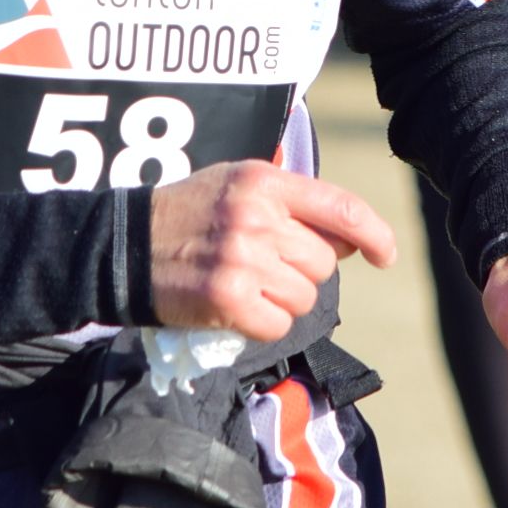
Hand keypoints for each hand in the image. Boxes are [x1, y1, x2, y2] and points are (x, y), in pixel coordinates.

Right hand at [147, 161, 396, 341]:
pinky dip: (261, 324)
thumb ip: (290, 202)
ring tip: (245, 285)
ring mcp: (243, 258)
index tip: (385, 255)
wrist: (122, 247)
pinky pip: (278, 325)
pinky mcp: (228, 298)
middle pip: (323, 262)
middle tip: (263, 268)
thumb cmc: (186, 215)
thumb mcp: (235, 184)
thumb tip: (349, 238)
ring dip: (281, 300)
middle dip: (301, 272)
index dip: (374, 234)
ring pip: (304, 297)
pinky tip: (235, 307)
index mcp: (265, 181)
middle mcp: (258, 216)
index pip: (341, 207)